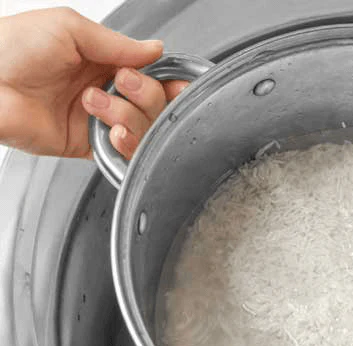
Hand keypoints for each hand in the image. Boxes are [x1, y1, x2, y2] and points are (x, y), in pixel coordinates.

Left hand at [0, 7, 187, 158]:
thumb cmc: (10, 48)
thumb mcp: (69, 28)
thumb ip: (118, 42)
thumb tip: (156, 49)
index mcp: (102, 60)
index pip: (151, 73)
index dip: (168, 80)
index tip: (178, 82)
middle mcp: (103, 89)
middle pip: (154, 102)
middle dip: (146, 93)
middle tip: (120, 82)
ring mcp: (96, 118)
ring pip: (142, 127)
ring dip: (128, 115)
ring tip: (94, 102)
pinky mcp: (85, 144)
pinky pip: (122, 151)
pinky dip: (126, 142)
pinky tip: (112, 130)